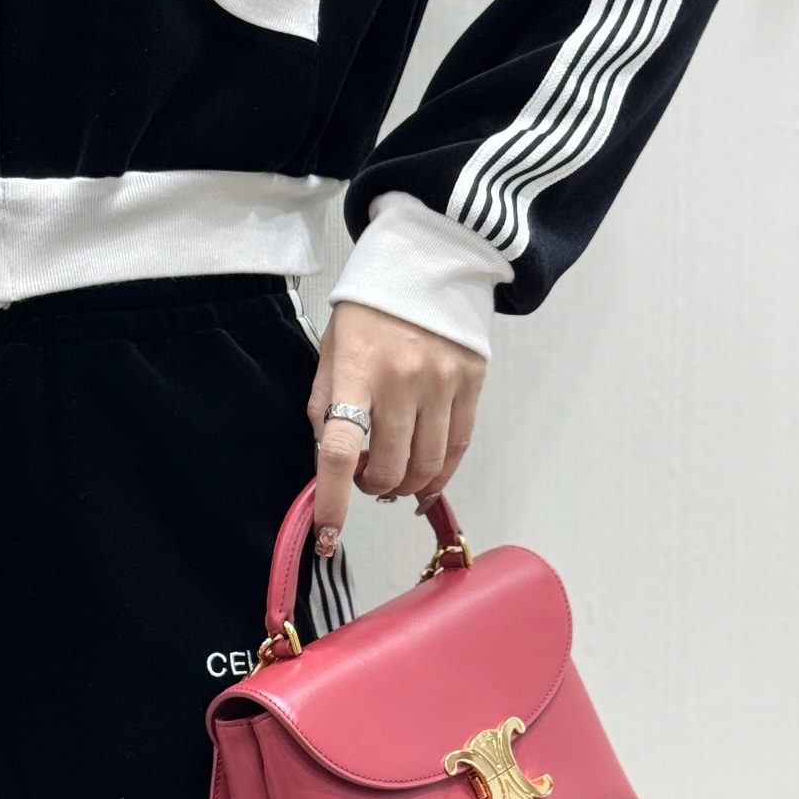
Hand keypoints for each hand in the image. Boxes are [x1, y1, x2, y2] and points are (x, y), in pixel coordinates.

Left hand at [308, 301, 485, 551]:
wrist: (426, 263)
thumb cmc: (369, 312)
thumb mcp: (331, 350)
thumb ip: (326, 406)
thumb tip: (331, 462)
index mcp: (355, 369)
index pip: (338, 448)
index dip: (333, 500)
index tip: (329, 535)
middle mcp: (402, 379)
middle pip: (388, 467)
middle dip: (371, 488)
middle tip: (365, 478)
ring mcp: (442, 382)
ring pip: (427, 467)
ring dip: (405, 485)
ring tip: (393, 476)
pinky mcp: (472, 383)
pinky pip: (457, 448)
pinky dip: (439, 475)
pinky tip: (425, 479)